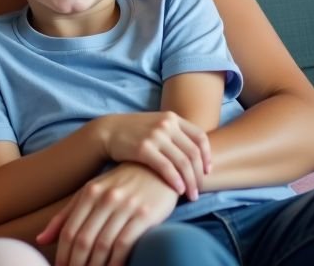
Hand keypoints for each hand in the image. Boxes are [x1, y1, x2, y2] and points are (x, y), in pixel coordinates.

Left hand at [37, 162, 177, 265]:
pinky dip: (116, 262)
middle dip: (76, 264)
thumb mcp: (92, 193)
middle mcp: (105, 198)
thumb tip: (41, 240)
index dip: (62, 255)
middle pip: (83, 240)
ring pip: (103, 245)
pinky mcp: (145, 215)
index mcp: (89, 193)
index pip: (69, 231)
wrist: (157, 169)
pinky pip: (125, 244)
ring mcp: (125, 206)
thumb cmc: (121, 185)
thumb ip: (66, 216)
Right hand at [95, 111, 209, 199]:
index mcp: (172, 118)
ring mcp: (155, 136)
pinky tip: (178, 190)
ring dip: (190, 182)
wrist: (106, 131)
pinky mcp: (143, 148)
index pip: (200, 137)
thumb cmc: (133, 132)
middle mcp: (166, 125)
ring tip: (191, 196)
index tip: (207, 171)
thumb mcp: (156, 125)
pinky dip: (176, 180)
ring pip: (182, 162)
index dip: (207, 156)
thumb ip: (174, 134)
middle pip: (193, 153)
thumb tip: (196, 153)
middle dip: (199, 175)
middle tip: (199, 190)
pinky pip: (166, 168)